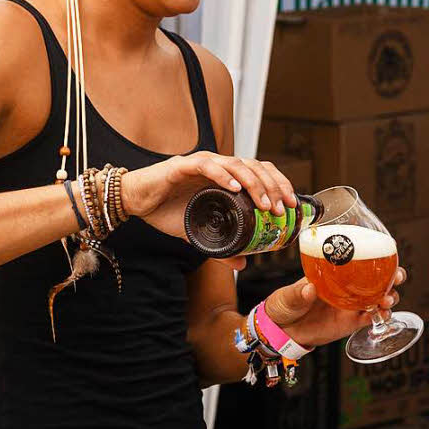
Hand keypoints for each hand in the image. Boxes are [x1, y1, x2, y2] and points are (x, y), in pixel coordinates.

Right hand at [120, 152, 297, 243]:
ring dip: (254, 183)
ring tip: (265, 203)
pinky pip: (207, 165)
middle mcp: (218, 166)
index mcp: (226, 177)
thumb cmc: (167, 210)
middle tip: (283, 208)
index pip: (261, 172)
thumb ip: (221, 247)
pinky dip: (224, 175)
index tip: (292, 206)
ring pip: (236, 164)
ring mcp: (201, 163)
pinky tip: (235, 188)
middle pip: (255, 166)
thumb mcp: (199, 233)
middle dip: (273, 186)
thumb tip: (242, 264)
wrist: (135, 202)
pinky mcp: (182, 166)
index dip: (279, 185)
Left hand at [264, 267, 407, 349]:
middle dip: (391, 277)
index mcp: (333, 274)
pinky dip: (380, 317)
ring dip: (388, 298)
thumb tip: (309, 289)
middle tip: (396, 278)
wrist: (281, 332)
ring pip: (378, 298)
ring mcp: (350, 305)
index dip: (376, 258)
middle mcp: (345, 288)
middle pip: (376, 280)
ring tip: (388, 301)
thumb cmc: (283, 306)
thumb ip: (298, 293)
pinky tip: (383, 316)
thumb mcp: (287, 296)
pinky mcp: (350, 323)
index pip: (357, 262)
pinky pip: (370, 319)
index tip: (387, 255)